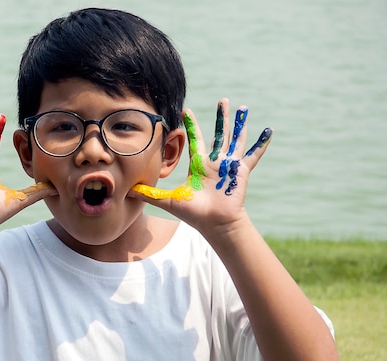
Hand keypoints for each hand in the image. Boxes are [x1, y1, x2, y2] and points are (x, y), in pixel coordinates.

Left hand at [130, 98, 271, 233]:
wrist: (214, 223)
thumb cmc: (194, 213)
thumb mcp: (169, 200)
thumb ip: (149, 194)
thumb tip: (128, 190)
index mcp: (199, 165)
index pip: (195, 140)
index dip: (191, 126)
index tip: (187, 110)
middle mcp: (215, 162)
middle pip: (219, 134)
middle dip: (221, 118)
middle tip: (223, 100)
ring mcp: (229, 165)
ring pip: (235, 139)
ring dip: (239, 124)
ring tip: (243, 108)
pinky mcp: (241, 171)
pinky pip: (253, 155)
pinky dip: (261, 144)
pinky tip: (269, 131)